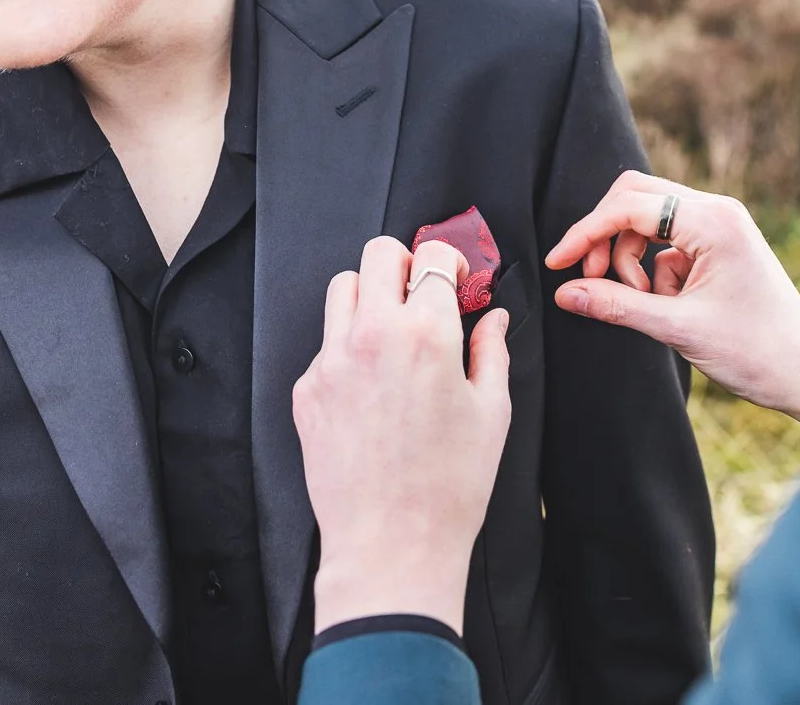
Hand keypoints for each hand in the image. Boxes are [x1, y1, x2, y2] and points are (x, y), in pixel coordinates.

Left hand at [293, 237, 512, 633]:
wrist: (392, 545)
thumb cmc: (449, 488)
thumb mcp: (492, 413)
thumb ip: (491, 351)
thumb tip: (492, 318)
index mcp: (427, 335)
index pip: (433, 257)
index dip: (451, 262)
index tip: (456, 280)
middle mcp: (373, 336)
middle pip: (378, 254)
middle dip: (405, 265)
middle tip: (421, 295)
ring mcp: (332, 362)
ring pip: (343, 289)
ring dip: (371, 296)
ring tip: (392, 332)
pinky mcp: (307, 390)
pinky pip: (325, 344)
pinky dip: (348, 348)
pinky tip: (372, 385)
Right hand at [546, 170, 799, 441]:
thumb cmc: (756, 352)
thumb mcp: (677, 329)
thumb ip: (617, 305)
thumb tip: (564, 292)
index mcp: (714, 221)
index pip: (629, 207)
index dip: (586, 234)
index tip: (558, 265)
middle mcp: (718, 211)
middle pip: (636, 199)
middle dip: (607, 239)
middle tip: (594, 282)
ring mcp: (721, 226)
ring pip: (649, 221)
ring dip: (631, 259)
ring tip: (642, 304)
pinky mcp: (720, 245)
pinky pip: (668, 242)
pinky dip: (654, 271)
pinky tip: (669, 306)